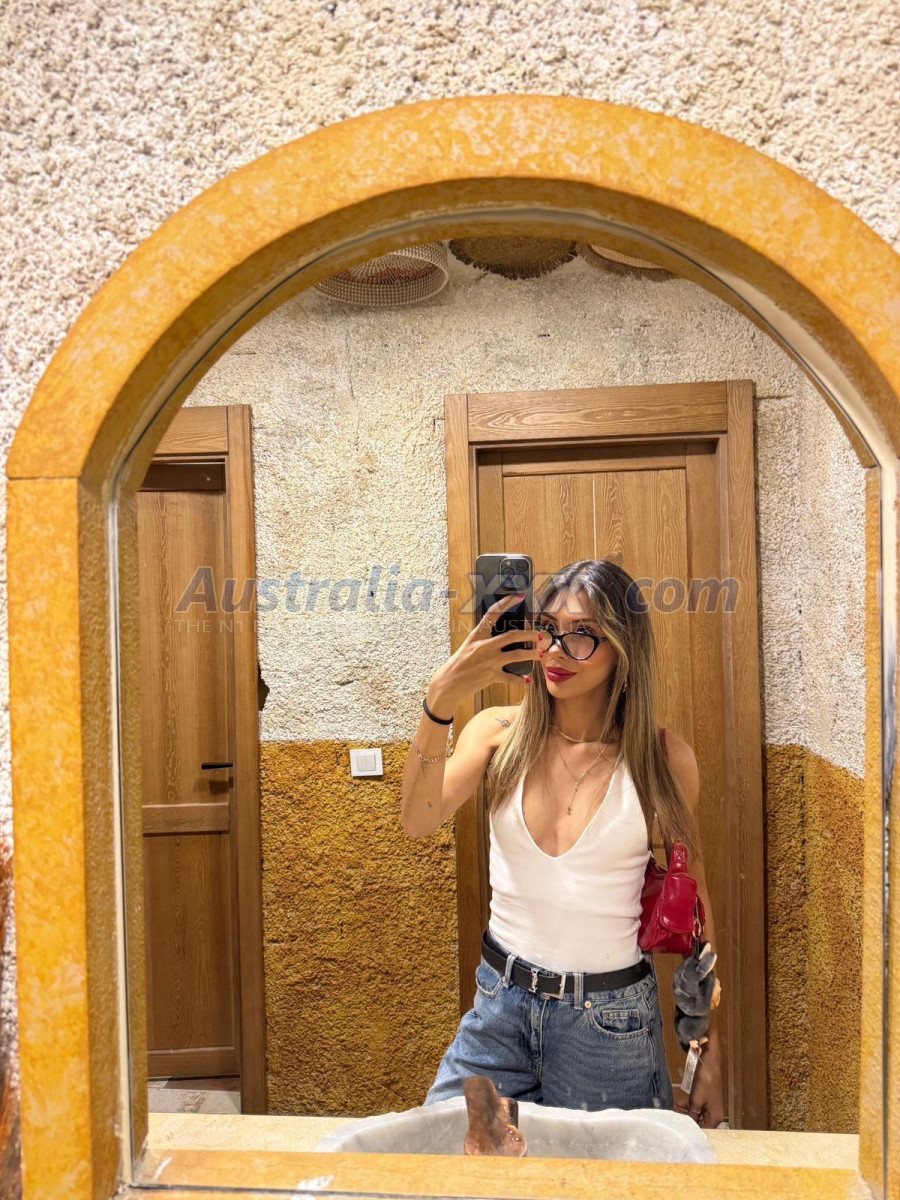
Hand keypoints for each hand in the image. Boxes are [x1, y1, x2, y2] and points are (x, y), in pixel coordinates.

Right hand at [430, 592, 544, 706]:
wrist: (448, 682)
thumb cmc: (459, 663)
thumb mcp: (469, 646)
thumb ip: (485, 640)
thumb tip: (505, 638)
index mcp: (478, 635)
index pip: (493, 613)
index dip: (507, 603)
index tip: (519, 597)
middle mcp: (485, 646)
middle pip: (513, 635)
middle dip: (530, 634)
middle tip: (540, 635)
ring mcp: (489, 661)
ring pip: (517, 655)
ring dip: (531, 654)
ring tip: (539, 654)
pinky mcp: (491, 676)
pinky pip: (511, 678)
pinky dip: (521, 679)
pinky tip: (527, 679)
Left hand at [675, 1042, 726, 1128]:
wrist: (709, 1063)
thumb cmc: (704, 1083)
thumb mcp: (696, 1101)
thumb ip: (692, 1115)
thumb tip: (688, 1127)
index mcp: (715, 1118)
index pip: (703, 1131)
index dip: (691, 1130)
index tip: (679, 1128)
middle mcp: (715, 1115)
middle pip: (700, 1123)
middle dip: (688, 1120)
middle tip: (675, 1118)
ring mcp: (711, 1107)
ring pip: (698, 1115)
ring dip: (686, 1112)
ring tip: (675, 1109)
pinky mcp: (707, 1100)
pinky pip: (698, 1107)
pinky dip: (689, 1106)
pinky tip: (679, 1103)